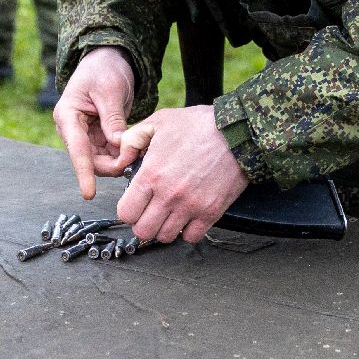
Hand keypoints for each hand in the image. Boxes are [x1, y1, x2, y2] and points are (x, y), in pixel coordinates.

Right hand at [52, 47, 134, 199]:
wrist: (108, 61)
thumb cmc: (104, 70)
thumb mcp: (110, 91)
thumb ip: (113, 120)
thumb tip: (119, 146)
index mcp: (68, 115)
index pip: (76, 149)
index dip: (83, 172)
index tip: (89, 193)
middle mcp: (73, 129)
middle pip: (89, 159)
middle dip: (111, 164)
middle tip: (133, 158)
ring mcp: (86, 134)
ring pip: (100, 160)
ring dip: (118, 160)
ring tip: (137, 150)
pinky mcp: (98, 136)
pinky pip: (110, 153)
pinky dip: (122, 154)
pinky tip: (135, 148)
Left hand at [115, 105, 249, 244]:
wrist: (237, 132)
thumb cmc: (199, 125)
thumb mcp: (159, 121)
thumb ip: (133, 138)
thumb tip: (120, 156)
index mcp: (152, 174)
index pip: (126, 212)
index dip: (128, 209)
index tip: (135, 203)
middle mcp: (169, 195)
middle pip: (143, 231)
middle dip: (143, 222)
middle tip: (150, 211)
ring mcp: (191, 206)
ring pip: (166, 237)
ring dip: (165, 227)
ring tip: (169, 213)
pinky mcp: (211, 212)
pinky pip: (191, 237)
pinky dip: (188, 231)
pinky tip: (188, 216)